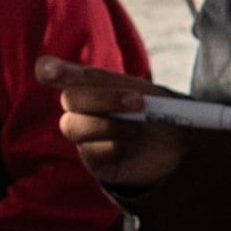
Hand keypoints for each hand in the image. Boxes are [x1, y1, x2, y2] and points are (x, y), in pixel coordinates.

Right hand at [39, 56, 181, 184]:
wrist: (180, 144)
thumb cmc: (156, 109)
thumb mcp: (136, 87)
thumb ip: (104, 81)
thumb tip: (69, 80)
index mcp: (87, 83)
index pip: (53, 72)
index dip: (49, 70)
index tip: (51, 72)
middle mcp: (79, 109)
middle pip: (69, 99)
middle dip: (104, 98)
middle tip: (138, 102)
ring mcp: (83, 135)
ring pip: (73, 126)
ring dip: (108, 124)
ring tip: (137, 128)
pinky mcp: (92, 160)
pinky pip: (90, 150)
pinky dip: (114, 145)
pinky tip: (131, 145)